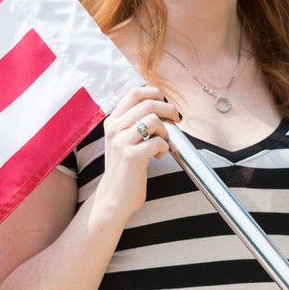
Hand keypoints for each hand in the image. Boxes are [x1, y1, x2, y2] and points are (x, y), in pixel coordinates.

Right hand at [91, 86, 180, 221]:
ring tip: (162, 142)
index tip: (166, 103)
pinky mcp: (131, 157)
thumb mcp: (123, 139)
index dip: (155, 93)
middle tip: (176, 120)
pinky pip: (158, 142)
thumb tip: (162, 104)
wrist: (115, 196)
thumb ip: (134, 121)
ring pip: (153, 120)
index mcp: (112, 121)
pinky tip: (159, 156)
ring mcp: (121, 142)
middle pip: (148, 104)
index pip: (134, 92)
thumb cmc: (125, 167)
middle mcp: (114, 129)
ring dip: (165, 130)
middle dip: (169, 109)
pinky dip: (165, 148)